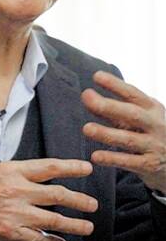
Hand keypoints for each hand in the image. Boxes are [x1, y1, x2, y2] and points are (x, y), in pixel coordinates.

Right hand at [0, 158, 97, 240]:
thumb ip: (16, 175)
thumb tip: (39, 178)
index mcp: (11, 171)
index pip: (49, 167)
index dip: (72, 167)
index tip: (87, 168)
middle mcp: (16, 190)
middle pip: (58, 194)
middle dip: (80, 200)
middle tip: (93, 203)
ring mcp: (15, 213)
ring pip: (55, 219)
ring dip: (75, 224)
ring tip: (87, 225)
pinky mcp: (12, 233)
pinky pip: (40, 239)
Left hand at [82, 70, 165, 192]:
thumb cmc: (151, 131)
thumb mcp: (140, 115)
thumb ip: (115, 109)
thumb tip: (87, 98)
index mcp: (152, 108)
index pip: (133, 94)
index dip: (115, 84)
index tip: (96, 76)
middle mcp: (155, 125)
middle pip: (132, 114)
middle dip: (108, 106)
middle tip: (86, 97)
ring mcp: (154, 145)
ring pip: (129, 139)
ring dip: (106, 133)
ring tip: (86, 128)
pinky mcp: (150, 165)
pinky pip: (129, 162)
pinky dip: (112, 159)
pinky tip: (95, 156)